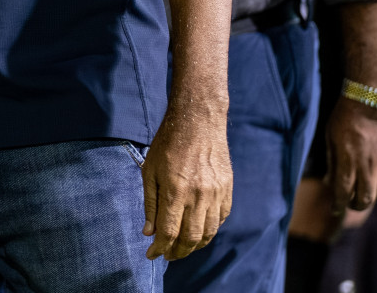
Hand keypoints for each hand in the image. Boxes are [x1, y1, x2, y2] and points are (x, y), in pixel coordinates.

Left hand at [141, 109, 232, 260]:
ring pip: (208, 233)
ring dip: (195, 246)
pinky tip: (199, 232)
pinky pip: (220, 219)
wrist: (198, 121)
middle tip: (167, 255)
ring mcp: (216, 194)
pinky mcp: (227, 190)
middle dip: (177, 252)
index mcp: (175, 191)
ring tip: (182, 248)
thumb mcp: (149, 170)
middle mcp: (198, 196)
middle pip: (190, 238)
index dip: (159, 248)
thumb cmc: (167, 144)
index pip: (168, 232)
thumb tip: (149, 232)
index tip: (152, 255)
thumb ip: (150, 203)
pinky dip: (210, 230)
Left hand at [326, 95, 376, 212]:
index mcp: (349, 158)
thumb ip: (332, 161)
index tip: (335, 209)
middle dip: (357, 204)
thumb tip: (330, 183)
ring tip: (367, 193)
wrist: (374, 94)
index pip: (344, 191)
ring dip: (374, 196)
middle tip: (352, 203)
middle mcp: (370, 163)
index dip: (339, 204)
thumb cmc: (347, 113)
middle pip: (366, 197)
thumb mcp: (331, 136)